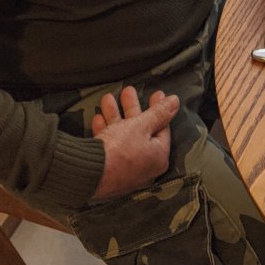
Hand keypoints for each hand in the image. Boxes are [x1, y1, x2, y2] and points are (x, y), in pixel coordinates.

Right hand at [89, 86, 178, 200]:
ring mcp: (124, 169)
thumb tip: (176, 101)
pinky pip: (110, 146)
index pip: (162, 128)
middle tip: (128, 90)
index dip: (159, 109)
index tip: (156, 93)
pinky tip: (97, 118)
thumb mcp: (141, 125)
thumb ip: (158, 112)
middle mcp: (144, 166)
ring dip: (115, 115)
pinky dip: (105, 130)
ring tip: (107, 98)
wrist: (88, 174)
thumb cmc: (120, 149)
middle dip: (132, 109)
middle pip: (140, 131)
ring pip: (122, 136)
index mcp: (157, 157)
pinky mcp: (107, 170)